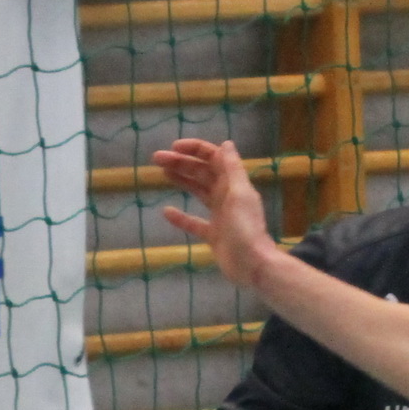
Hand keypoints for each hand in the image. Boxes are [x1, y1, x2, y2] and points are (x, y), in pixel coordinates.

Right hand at [154, 138, 277, 288]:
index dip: (194, 150)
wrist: (252, 265)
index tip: (173, 147)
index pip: (213, 158)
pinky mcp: (213, 235)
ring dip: (181, 180)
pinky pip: (194, 222)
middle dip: (181, 163)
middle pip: (202, 173)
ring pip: (198, 192)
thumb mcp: (239, 194)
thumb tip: (226, 144)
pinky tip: (166, 212)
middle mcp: (227, 195)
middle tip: (156, 159)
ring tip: (162, 172)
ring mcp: (219, 215)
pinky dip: (181, 217)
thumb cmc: (245, 228)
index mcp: (234, 183)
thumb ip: (232, 168)